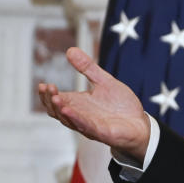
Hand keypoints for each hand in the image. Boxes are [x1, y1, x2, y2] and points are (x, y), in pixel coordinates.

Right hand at [38, 47, 149, 162]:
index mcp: (79, 104)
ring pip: (68, 120)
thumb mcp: (104, 81)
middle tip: (48, 88)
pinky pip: (85, 126)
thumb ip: (88, 68)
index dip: (48, 94)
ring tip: (55, 98)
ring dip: (60, 109)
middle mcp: (80, 115)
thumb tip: (71, 50)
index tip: (43, 84)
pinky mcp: (101, 132)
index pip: (56, 100)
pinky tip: (68, 111)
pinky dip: (76, 118)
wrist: (140, 123)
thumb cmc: (121, 105)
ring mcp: (89, 125)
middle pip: (57, 111)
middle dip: (50, 100)